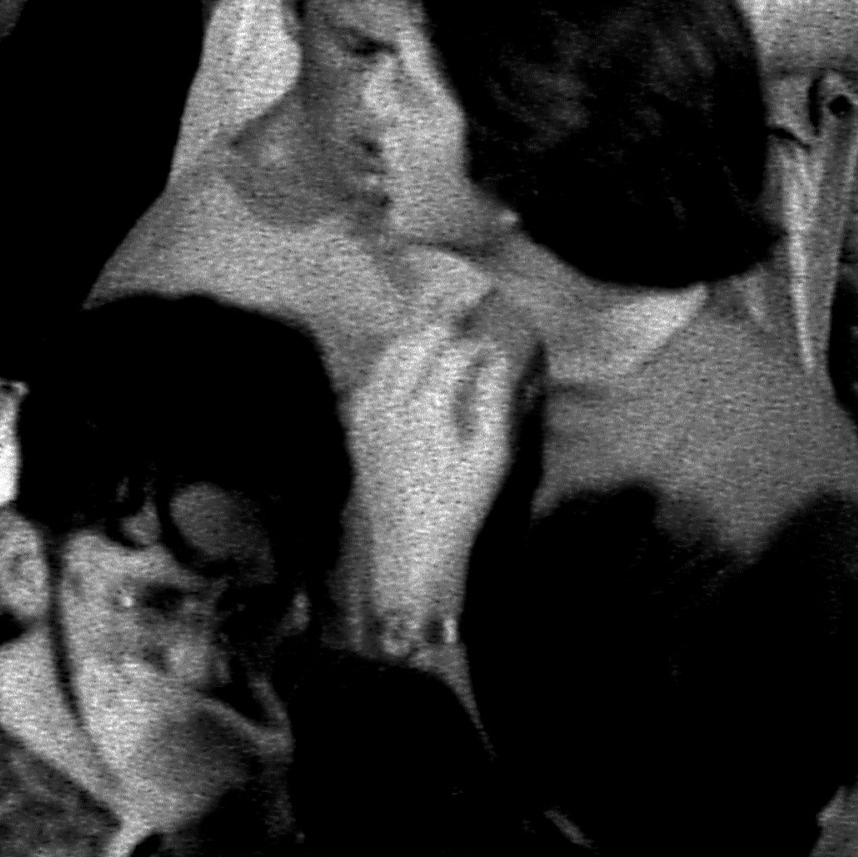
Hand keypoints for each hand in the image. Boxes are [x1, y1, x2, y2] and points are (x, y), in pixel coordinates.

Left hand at [344, 312, 533, 625]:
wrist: (410, 551)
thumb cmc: (460, 507)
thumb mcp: (491, 457)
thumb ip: (495, 402)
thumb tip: (497, 361)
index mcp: (426, 408)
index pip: (454, 354)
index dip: (478, 345)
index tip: (496, 349)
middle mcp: (391, 403)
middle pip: (416, 342)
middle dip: (444, 322)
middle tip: (465, 305)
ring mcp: (369, 414)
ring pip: (390, 355)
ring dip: (415, 335)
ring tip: (438, 322)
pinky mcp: (359, 429)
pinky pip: (374, 378)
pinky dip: (393, 361)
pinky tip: (407, 360)